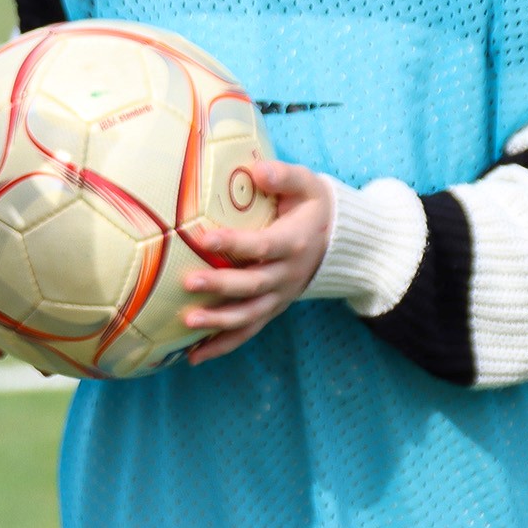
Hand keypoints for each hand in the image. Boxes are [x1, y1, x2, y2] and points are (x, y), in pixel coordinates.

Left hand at [176, 163, 333, 363]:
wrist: (340, 242)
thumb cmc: (313, 206)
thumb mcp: (306, 184)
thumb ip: (283, 176)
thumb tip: (256, 170)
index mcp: (294, 242)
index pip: (262, 246)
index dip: (235, 243)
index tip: (204, 237)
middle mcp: (288, 274)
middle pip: (253, 285)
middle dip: (220, 286)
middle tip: (187, 282)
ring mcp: (280, 296)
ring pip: (249, 315)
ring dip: (219, 322)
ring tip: (187, 322)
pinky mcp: (273, 309)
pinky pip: (248, 331)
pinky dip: (223, 345)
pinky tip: (193, 356)